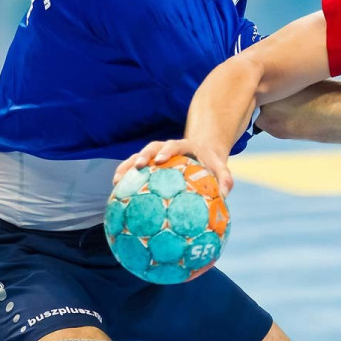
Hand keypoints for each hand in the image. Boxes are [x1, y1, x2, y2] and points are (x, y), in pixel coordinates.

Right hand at [113, 139, 233, 195]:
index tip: (160, 160)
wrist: (202, 153)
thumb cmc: (211, 163)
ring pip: (138, 157)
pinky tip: (115, 193)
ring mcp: (155, 155)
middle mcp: (166, 148)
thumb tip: (225, 196)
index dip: (166, 151)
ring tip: (116, 181)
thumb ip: (225, 179)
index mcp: (184, 147)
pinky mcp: (149, 164)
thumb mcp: (220, 168)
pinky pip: (134, 169)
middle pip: (152, 148)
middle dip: (143, 155)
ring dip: (127, 166)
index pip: (173, 145)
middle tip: (137, 166)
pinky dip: (125, 177)